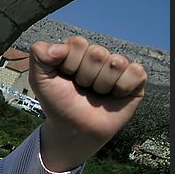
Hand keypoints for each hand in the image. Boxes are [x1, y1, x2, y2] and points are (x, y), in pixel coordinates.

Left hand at [28, 36, 146, 171]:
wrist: (74, 129)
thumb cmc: (58, 103)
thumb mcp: (39, 80)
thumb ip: (39, 55)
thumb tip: (58, 48)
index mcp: (77, 50)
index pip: (78, 44)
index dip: (69, 64)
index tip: (65, 78)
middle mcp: (98, 55)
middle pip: (97, 53)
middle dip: (85, 76)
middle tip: (82, 89)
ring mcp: (118, 67)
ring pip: (116, 62)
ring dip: (102, 85)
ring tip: (96, 94)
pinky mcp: (136, 80)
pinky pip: (135, 72)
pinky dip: (122, 88)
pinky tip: (114, 96)